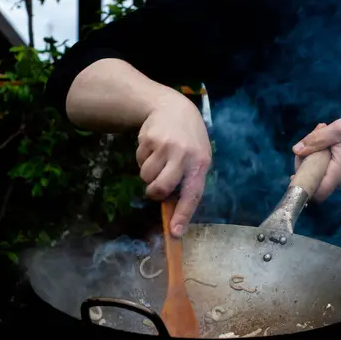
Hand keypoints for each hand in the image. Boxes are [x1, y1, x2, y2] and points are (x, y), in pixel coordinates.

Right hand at [136, 92, 211, 236]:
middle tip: (155, 188)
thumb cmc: (188, 139)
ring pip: (147, 176)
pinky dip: (143, 159)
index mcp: (201, 163)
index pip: (193, 194)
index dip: (183, 214)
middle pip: (161, 188)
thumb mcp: (196, 156)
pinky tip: (153, 146)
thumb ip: (188, 180)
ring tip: (158, 159)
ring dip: (148, 174)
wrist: (172, 107)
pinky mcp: (149, 139)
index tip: (175, 232)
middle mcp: (185, 155)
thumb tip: (173, 209)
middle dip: (154, 193)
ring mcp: (166, 146)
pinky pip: (139, 161)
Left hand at [292, 117, 340, 201]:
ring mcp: (338, 176)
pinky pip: (324, 165)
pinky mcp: (340, 170)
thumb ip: (316, 139)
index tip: (301, 159)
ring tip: (322, 129)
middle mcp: (335, 180)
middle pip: (310, 177)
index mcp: (334, 174)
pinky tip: (328, 135)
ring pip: (316, 169)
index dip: (300, 180)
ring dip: (313, 150)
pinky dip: (321, 151)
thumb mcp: (339, 130)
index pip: (312, 192)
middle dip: (305, 155)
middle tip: (315, 133)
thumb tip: (296, 150)